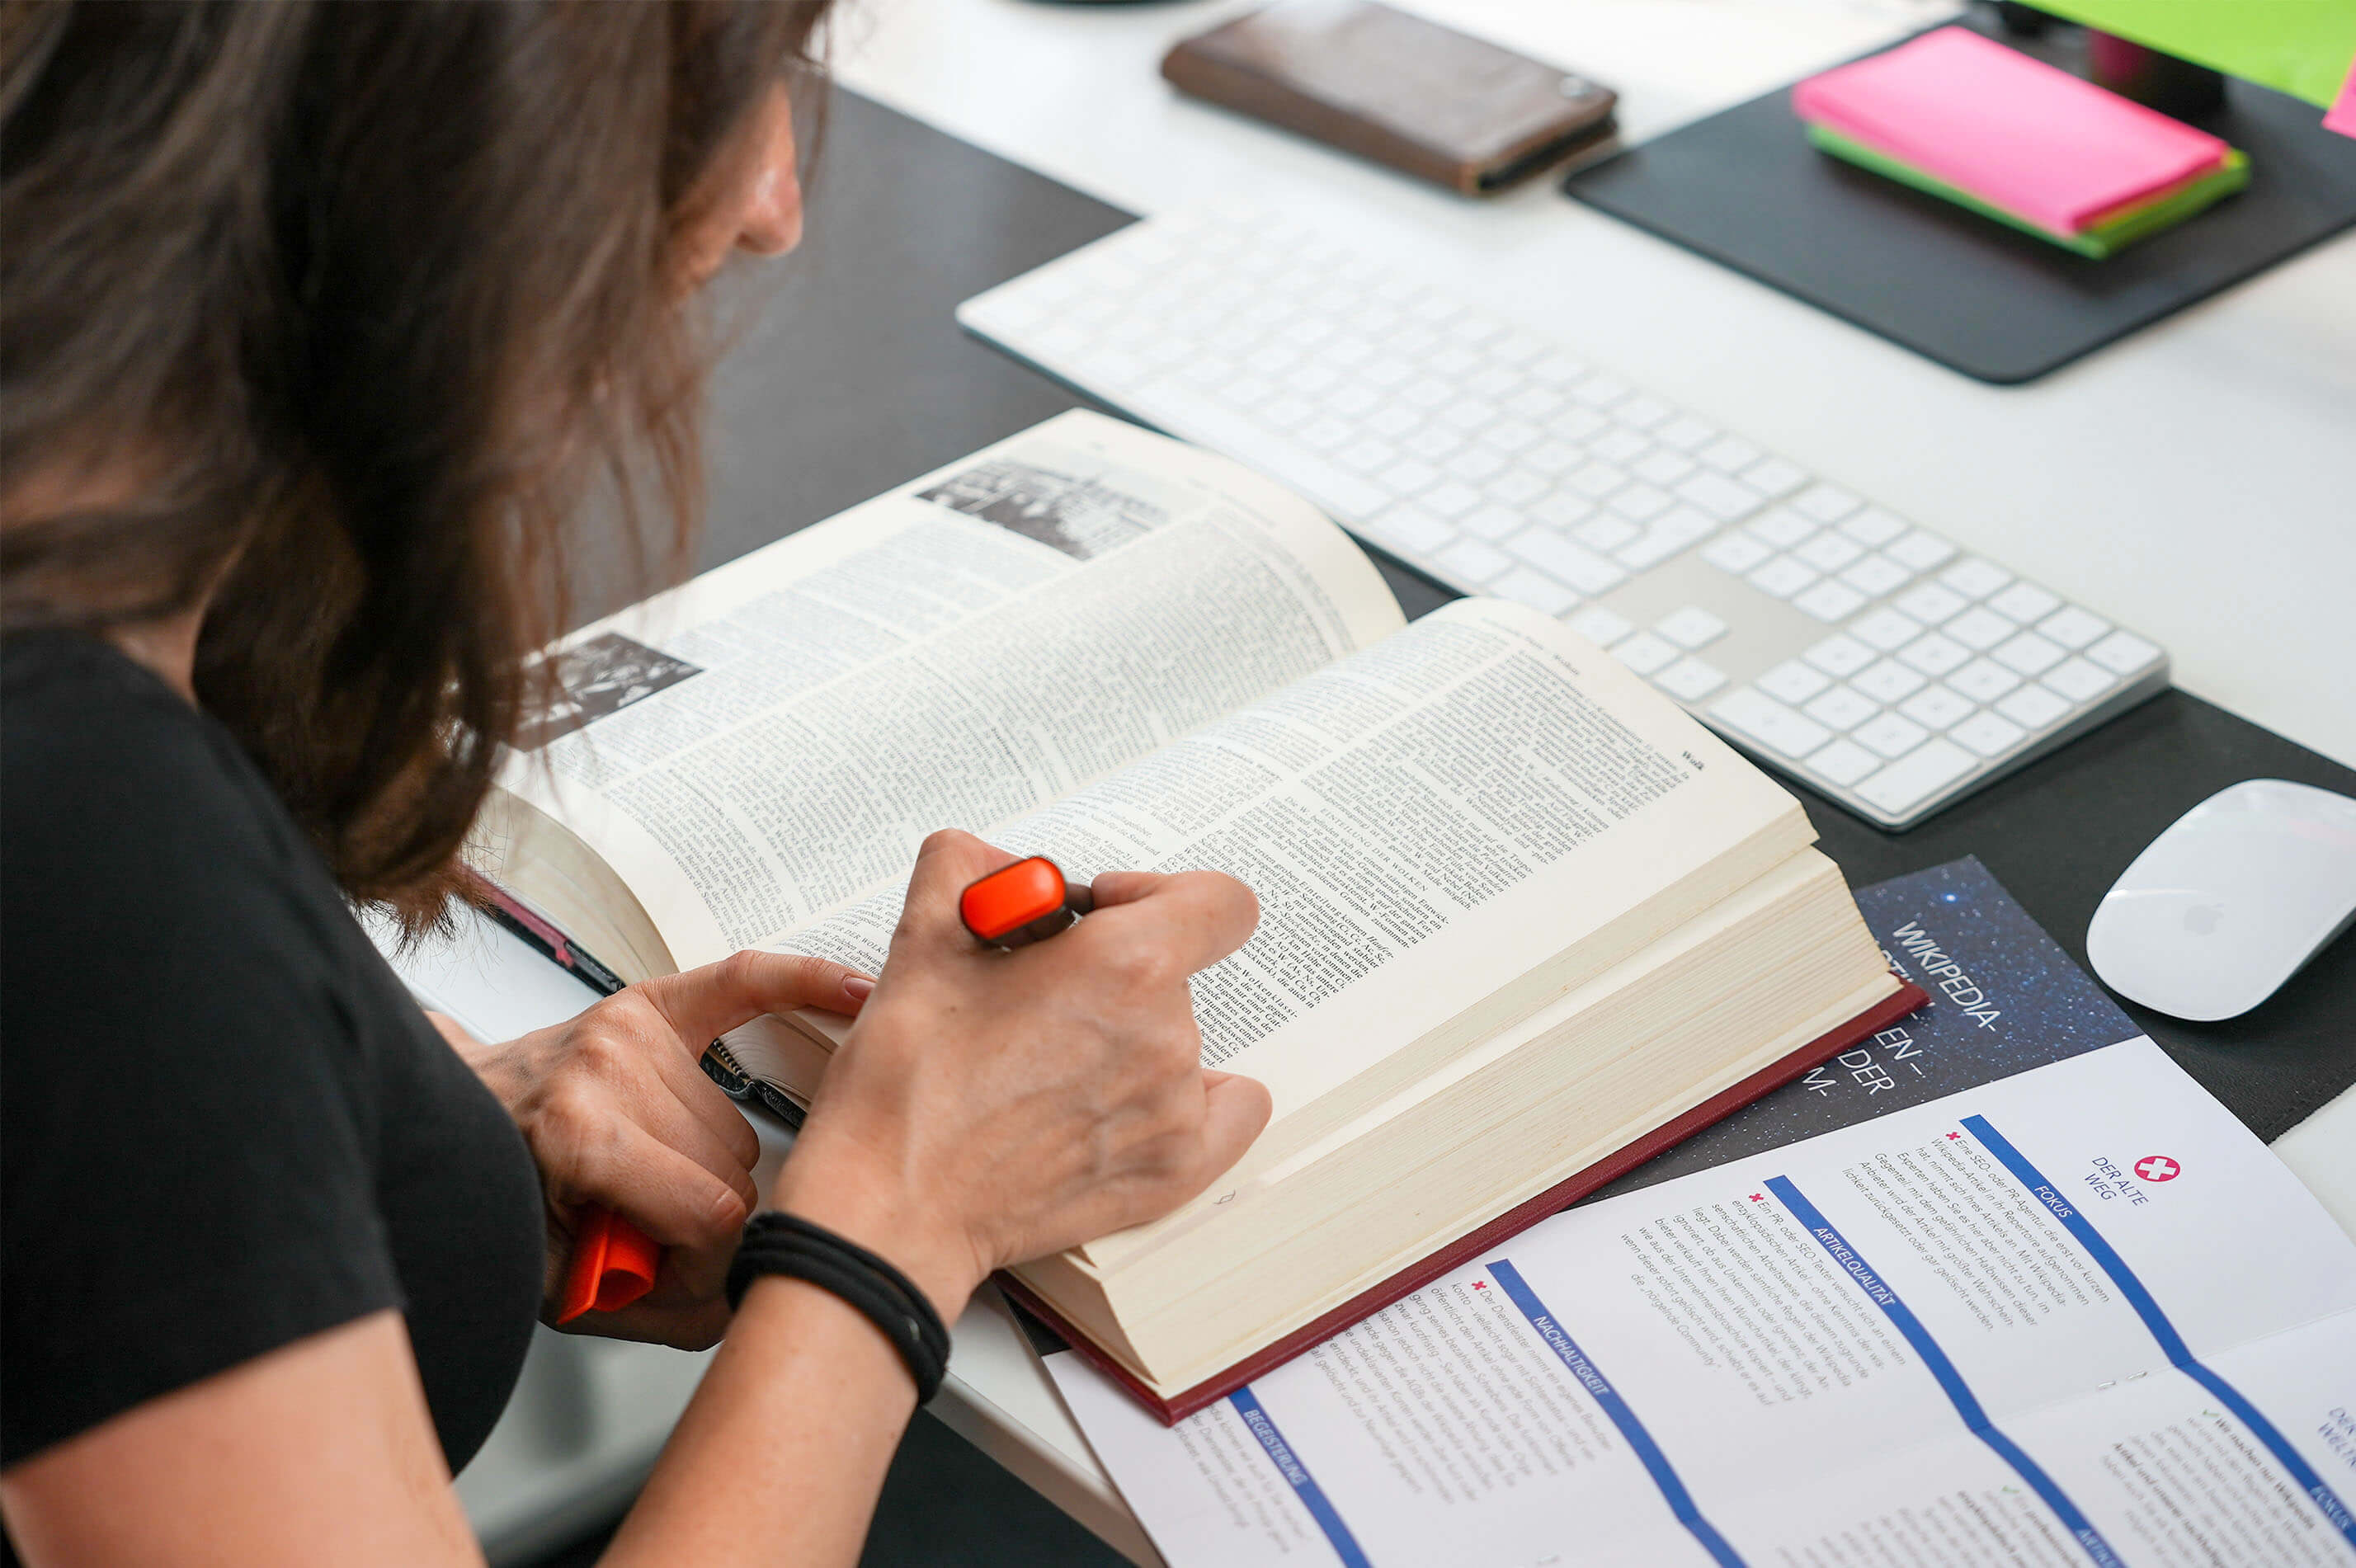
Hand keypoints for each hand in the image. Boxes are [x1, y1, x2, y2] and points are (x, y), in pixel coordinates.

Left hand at [444, 952, 873, 1348]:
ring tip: (649, 1178)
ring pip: (739, 1128)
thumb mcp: (552, 1284)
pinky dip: (806, 984)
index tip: (682, 1283)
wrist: (449, 1119)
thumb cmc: (497, 1194)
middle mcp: (609, 1068)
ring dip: (714, 1167)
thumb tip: (739, 1310)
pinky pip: (749, 982)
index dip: (708, 1268)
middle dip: (705, 1221)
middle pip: (732, 1171)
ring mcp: (631, 1028)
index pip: (711, 1215)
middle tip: (651, 1234)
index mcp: (580, 1134)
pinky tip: (854, 991)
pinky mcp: (651, 1003)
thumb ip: (654, 1310)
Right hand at [774, 830, 1271, 1319]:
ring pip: (1176, 1039)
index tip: (1104, 914)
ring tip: (1042, 1064)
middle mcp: (1166, 1037)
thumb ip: (969, 867)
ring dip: (1126, 1035)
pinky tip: (1134, 1097)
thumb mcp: (923, 936)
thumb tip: (998, 867)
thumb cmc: (906, 1085)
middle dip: (1111, 971)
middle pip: (1175, 972)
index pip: (1218, 900)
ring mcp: (1175, 1110)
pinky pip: (1225, 1114)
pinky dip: (1192, 1099)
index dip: (1157, 894)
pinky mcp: (1172, 1171)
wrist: (890, 1202)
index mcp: (1125, 966)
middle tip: (1036, 998)